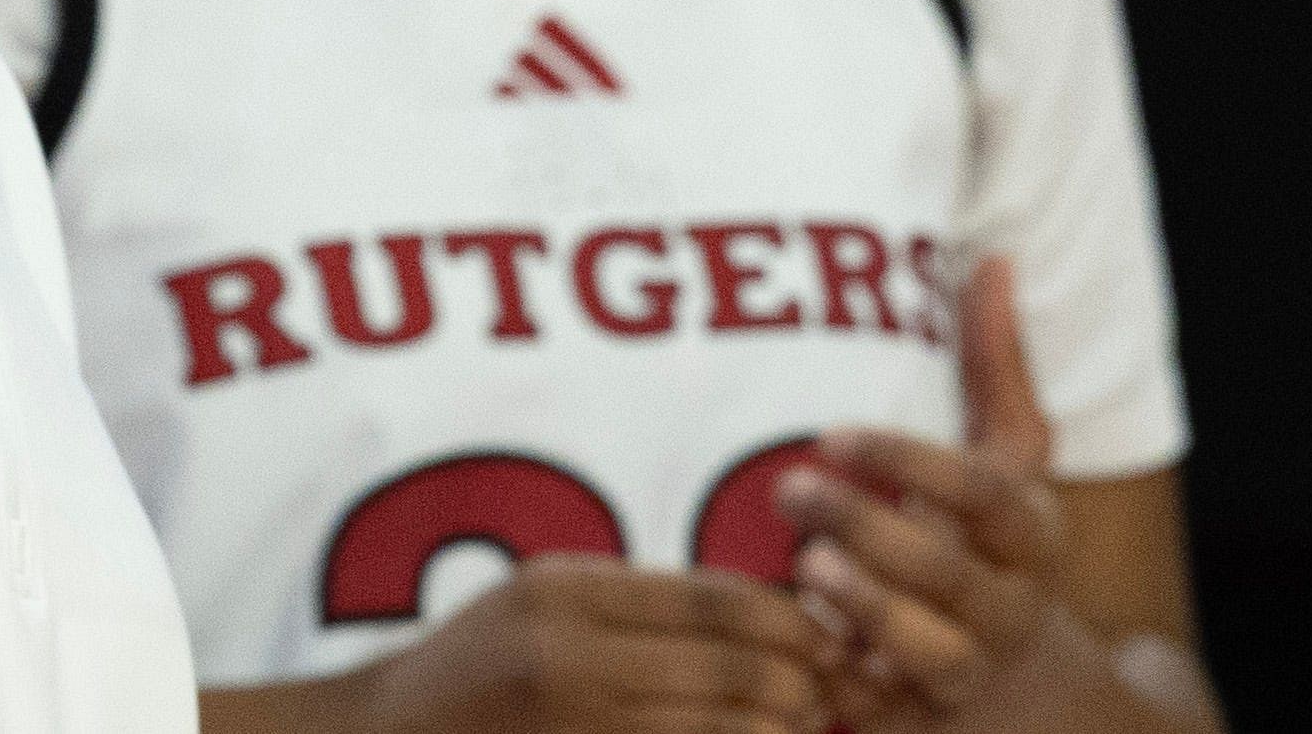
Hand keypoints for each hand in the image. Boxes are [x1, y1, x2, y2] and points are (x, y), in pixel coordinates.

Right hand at [205, 555, 843, 733]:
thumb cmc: (472, 670)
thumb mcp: (539, 601)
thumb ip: (632, 602)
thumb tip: (756, 609)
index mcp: (566, 591)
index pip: (714, 597)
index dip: (786, 615)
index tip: (824, 627)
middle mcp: (571, 655)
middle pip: (730, 664)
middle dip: (801, 678)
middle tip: (838, 685)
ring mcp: (578, 721)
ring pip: (720, 725)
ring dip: (778, 727)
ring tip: (812, 721)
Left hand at [772, 258, 1123, 730]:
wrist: (1042, 699)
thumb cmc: (1000, 546)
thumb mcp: (1014, 461)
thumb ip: (996, 365)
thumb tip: (993, 259)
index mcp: (1031, 534)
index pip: (982, 490)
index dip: (909, 460)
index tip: (833, 432)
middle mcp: (1010, 607)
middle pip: (949, 571)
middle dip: (867, 528)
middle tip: (787, 489)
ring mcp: (970, 675)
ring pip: (929, 653)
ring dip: (867, 616)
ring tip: (807, 576)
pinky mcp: (923, 725)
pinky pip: (881, 714)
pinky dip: (838, 689)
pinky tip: (788, 654)